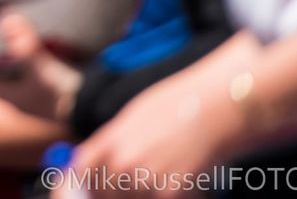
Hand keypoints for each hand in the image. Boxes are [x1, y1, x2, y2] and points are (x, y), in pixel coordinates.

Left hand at [0, 12, 81, 123]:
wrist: (99, 109)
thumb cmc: (67, 96)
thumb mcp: (43, 71)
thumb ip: (25, 47)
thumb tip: (6, 19)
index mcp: (7, 92)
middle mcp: (16, 92)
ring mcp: (31, 89)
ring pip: (4, 68)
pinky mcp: (47, 83)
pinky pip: (24, 63)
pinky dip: (17, 50)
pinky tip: (21, 36)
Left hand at [72, 67, 243, 197]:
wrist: (215, 109)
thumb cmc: (178, 106)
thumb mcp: (134, 116)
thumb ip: (113, 139)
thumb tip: (98, 160)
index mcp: (110, 140)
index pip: (81, 171)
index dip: (86, 180)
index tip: (95, 183)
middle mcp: (122, 162)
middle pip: (105, 192)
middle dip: (118, 191)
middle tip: (141, 179)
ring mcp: (145, 180)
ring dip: (146, 194)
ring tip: (165, 174)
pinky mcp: (171, 194)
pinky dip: (172, 195)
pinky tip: (183, 181)